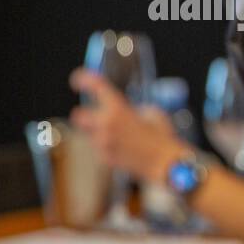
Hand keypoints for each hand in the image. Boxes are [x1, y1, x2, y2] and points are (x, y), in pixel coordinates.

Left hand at [69, 69, 190, 184]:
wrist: (165, 164)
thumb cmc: (162, 136)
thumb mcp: (152, 114)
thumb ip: (133, 109)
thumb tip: (127, 111)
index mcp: (118, 108)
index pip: (95, 87)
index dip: (84, 79)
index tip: (78, 79)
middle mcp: (105, 124)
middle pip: (78, 115)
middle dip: (85, 115)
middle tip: (95, 115)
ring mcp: (103, 142)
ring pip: (89, 133)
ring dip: (98, 131)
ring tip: (119, 135)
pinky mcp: (104, 157)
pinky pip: (98, 148)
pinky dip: (107, 146)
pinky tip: (125, 148)